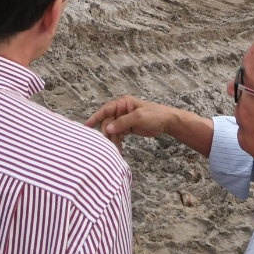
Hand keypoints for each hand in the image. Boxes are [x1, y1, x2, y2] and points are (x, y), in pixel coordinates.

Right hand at [88, 96, 214, 156]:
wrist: (168, 122)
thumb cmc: (155, 115)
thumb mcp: (138, 117)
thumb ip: (122, 123)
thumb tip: (107, 129)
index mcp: (123, 103)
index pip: (105, 110)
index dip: (95, 118)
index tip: (86, 126)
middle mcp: (121, 110)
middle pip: (108, 122)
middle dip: (106, 133)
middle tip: (106, 145)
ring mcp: (124, 119)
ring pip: (112, 130)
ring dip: (112, 140)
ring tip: (114, 150)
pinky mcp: (128, 127)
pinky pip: (118, 135)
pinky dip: (117, 141)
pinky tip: (118, 149)